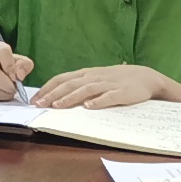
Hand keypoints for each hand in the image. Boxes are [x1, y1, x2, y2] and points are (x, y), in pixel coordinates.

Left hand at [38, 63, 169, 110]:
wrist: (146, 77)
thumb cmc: (116, 80)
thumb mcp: (96, 79)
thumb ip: (79, 85)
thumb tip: (56, 96)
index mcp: (86, 74)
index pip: (62, 79)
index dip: (47, 88)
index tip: (34, 99)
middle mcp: (94, 77)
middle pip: (70, 84)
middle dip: (52, 94)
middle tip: (39, 105)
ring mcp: (108, 84)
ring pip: (86, 90)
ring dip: (70, 98)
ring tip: (57, 106)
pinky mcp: (122, 92)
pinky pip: (108, 97)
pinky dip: (98, 102)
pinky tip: (88, 107)